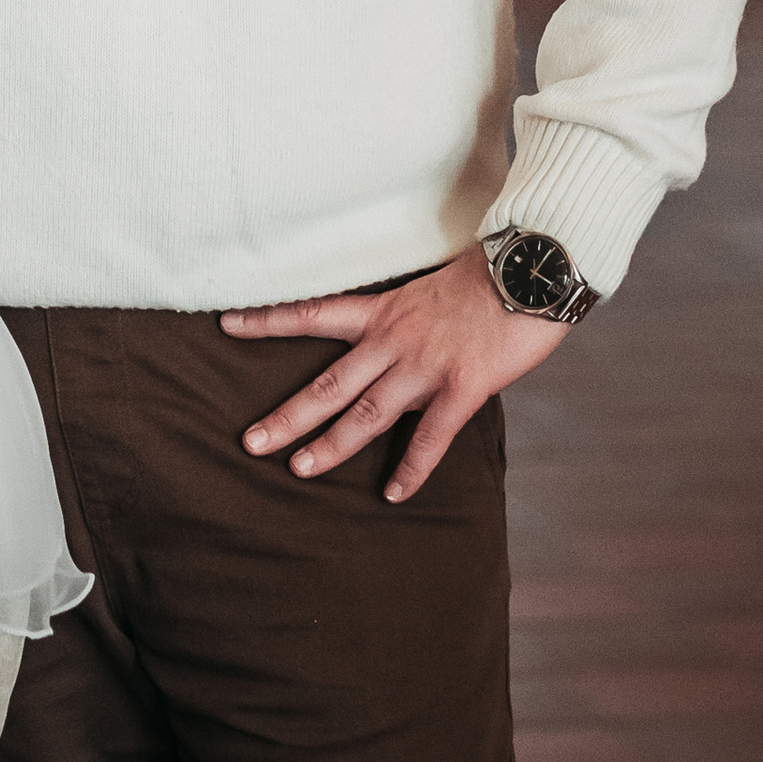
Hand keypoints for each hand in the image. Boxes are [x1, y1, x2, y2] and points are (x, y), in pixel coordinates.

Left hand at [223, 246, 566, 502]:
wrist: (536, 267)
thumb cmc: (492, 271)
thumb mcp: (433, 284)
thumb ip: (409, 314)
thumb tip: (398, 334)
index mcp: (385, 310)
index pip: (313, 313)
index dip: (268, 320)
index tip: (227, 324)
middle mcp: (395, 340)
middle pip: (329, 383)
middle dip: (287, 415)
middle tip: (250, 442)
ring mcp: (426, 366)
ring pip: (366, 414)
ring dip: (331, 445)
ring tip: (298, 470)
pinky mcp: (463, 387)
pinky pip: (430, 437)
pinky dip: (412, 469)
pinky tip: (393, 494)